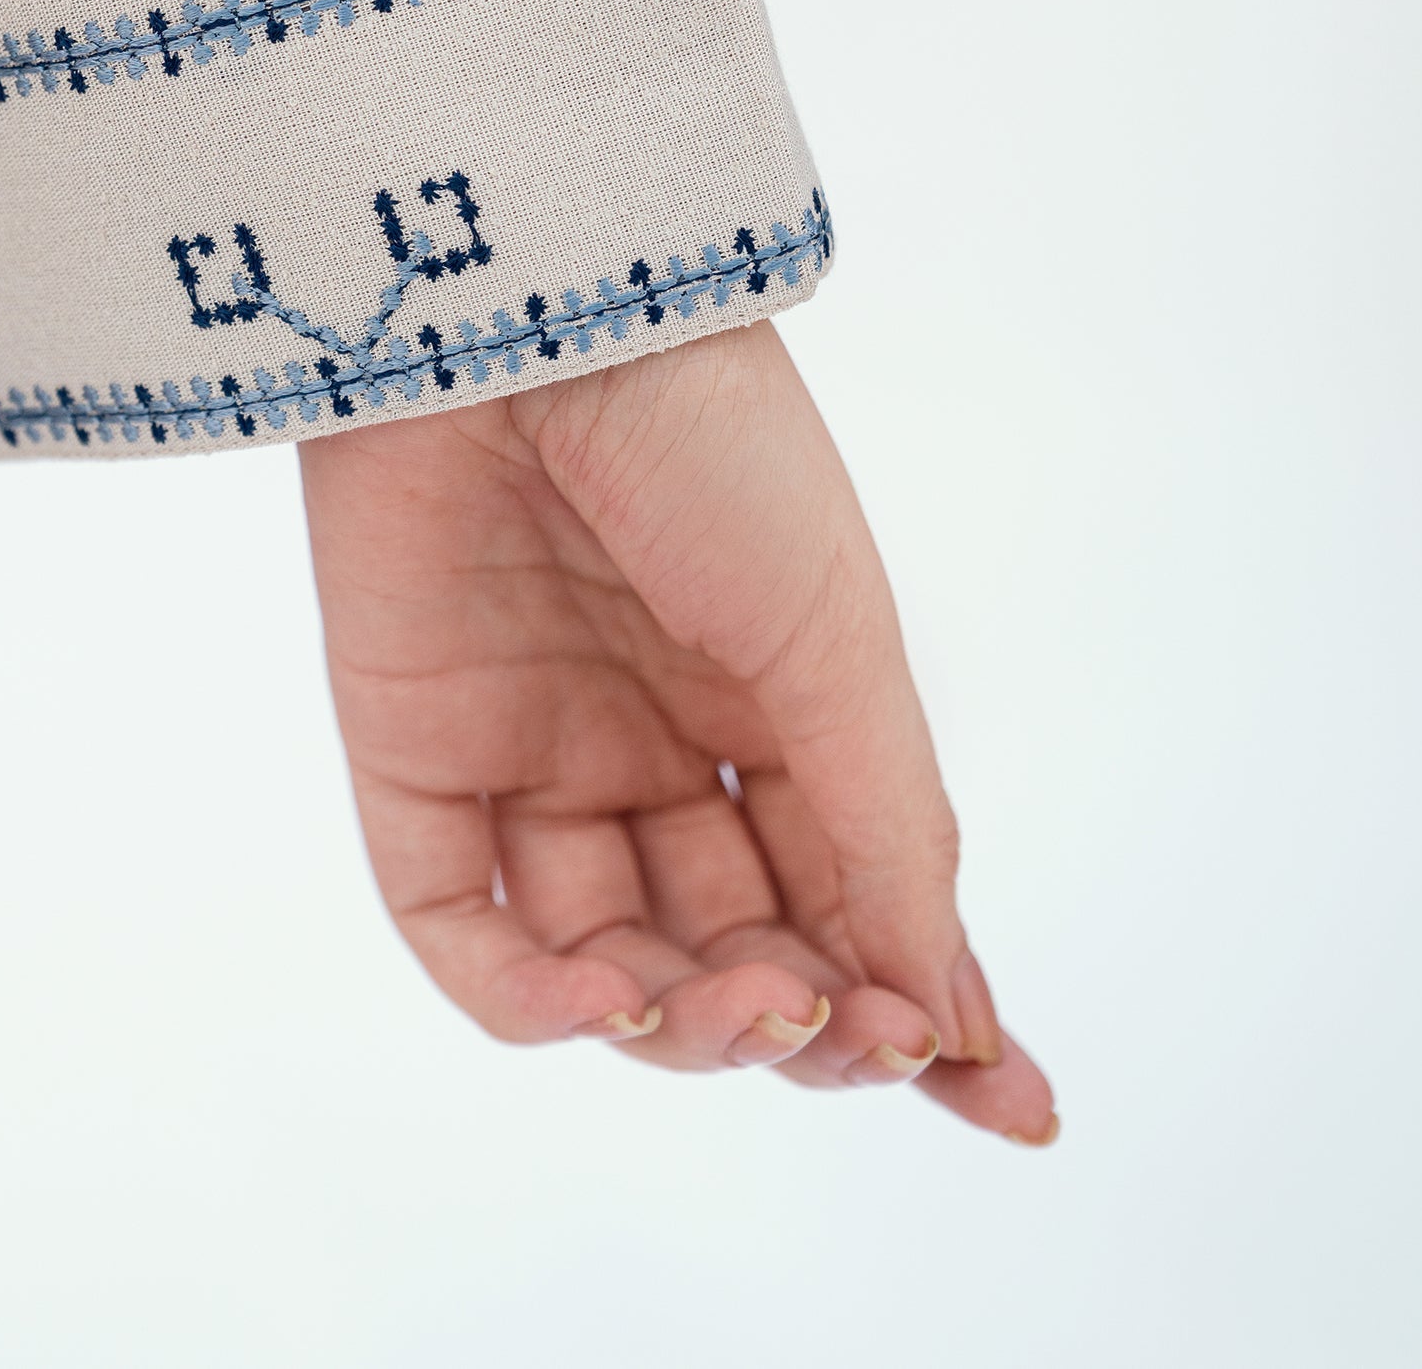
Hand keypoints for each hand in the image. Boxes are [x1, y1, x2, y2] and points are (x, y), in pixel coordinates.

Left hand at [299, 318, 1055, 1139]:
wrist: (534, 311)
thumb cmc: (706, 437)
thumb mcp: (832, 637)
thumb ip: (885, 828)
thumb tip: (955, 1032)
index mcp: (763, 699)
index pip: (845, 897)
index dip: (920, 1008)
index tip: (1013, 1110)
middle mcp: (644, 736)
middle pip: (730, 949)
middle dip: (806, 1022)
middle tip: (861, 1029)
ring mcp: (525, 747)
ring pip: (607, 963)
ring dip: (689, 1026)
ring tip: (754, 1009)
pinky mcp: (408, 751)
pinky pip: (458, 929)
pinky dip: (532, 1004)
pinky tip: (615, 1004)